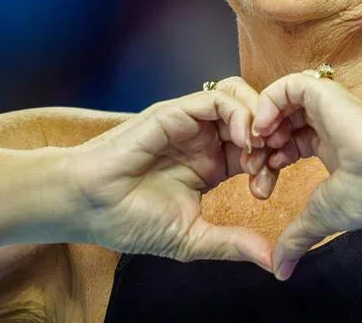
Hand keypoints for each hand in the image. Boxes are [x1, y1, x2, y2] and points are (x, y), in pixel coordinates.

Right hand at [69, 84, 273, 269]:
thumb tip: (272, 262)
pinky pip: (216, 98)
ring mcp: (190, 123)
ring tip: (259, 149)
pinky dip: (239, 112)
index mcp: (211, 164)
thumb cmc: (130, 222)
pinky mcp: (176, 112)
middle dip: (271, 137)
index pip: (255, 150)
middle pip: (254, 118)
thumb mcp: (192, 237)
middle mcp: (204, 139)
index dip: (270, 164)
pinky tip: (243, 140)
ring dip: (259, 119)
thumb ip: (232, 243)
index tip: (266, 191)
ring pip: (239, 98)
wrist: (88, 207)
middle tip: (273, 163)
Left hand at [253, 70, 361, 280]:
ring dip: (261, 127)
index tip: (261, 189)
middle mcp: (328, 125)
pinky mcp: (323, 92)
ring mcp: (326, 106)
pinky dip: (267, 103)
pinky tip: (264, 128)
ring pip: (280, 104)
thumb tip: (280, 271)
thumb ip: (298, 238)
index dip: (268, 166)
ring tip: (257, 150)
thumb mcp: (324, 215)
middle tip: (251, 170)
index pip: (287, 149)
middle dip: (260, 149)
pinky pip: (286, 87)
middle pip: (279, 127)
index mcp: (333, 148)